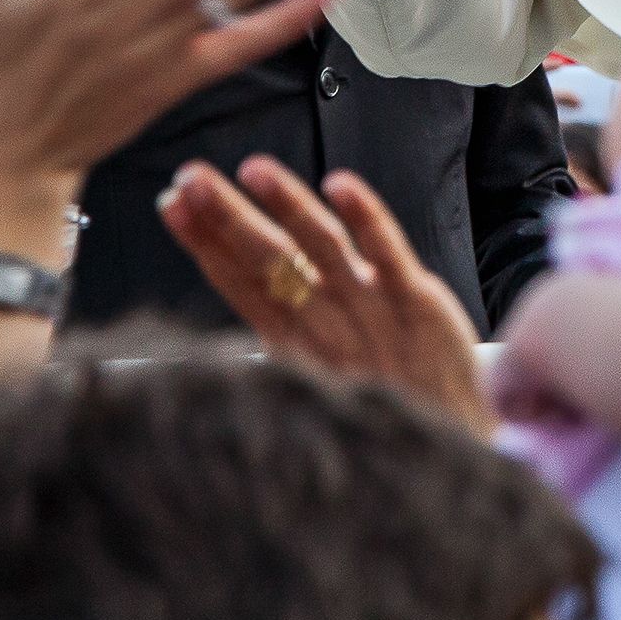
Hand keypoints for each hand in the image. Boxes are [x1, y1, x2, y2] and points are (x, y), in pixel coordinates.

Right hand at [158, 156, 491, 435]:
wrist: (448, 449)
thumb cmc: (384, 406)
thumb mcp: (319, 376)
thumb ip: (287, 332)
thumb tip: (246, 287)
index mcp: (297, 341)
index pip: (241, 281)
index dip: (206, 242)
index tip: (172, 203)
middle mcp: (327, 323)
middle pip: (270, 261)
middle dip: (226, 218)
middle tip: (190, 178)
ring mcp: (372, 310)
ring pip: (320, 247)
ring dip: (285, 205)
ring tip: (253, 170)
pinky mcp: (417, 304)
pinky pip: (387, 253)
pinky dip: (365, 217)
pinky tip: (340, 185)